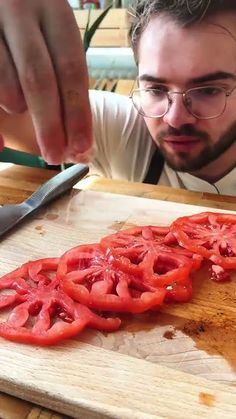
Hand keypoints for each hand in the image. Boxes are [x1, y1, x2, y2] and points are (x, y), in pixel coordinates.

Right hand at [0, 0, 91, 163]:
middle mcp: (21, 10)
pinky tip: (0, 143)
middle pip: (37, 78)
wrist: (7, 0)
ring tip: (20, 112)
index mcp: (54, 12)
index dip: (78, 113)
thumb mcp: (53, 38)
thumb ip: (64, 82)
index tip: (82, 147)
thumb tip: (82, 147)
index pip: (71, 69)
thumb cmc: (34, 27)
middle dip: (49, 125)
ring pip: (4, 79)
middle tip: (55, 157)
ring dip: (16, 106)